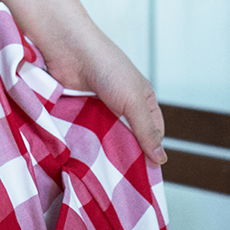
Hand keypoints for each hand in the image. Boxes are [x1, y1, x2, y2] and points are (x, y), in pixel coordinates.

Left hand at [32, 24, 168, 167]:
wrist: (68, 48)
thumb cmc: (107, 67)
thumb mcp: (133, 100)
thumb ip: (146, 130)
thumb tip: (161, 159)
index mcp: (142, 99)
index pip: (153, 134)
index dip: (150, 153)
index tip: (145, 176)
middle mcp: (123, 105)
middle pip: (129, 139)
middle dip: (126, 156)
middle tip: (123, 181)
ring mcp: (100, 109)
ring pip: (107, 139)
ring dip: (104, 152)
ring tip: (103, 175)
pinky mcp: (79, 112)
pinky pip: (86, 134)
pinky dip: (87, 144)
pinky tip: (86, 159)